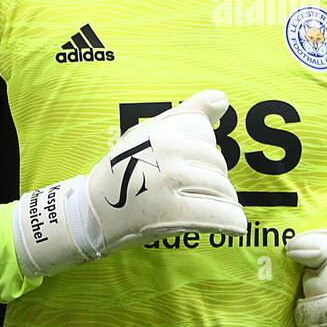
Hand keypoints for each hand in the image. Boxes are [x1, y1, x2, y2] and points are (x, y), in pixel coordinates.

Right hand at [13, 89, 247, 276]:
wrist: (92, 211)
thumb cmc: (124, 169)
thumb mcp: (149, 131)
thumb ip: (188, 113)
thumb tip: (223, 100)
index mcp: (162, 130)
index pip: (207, 136)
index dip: (200, 153)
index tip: (187, 165)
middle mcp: (167, 152)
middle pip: (218, 164)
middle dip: (213, 179)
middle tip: (190, 192)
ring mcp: (169, 182)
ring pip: (223, 189)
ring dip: (223, 202)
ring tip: (204, 208)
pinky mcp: (172, 213)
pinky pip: (220, 215)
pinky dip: (231, 222)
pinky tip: (235, 226)